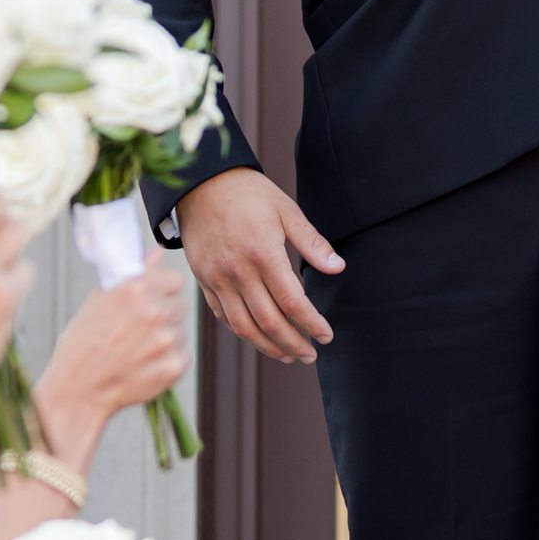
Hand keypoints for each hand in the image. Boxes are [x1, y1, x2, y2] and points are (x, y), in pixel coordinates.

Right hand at [34, 266, 190, 476]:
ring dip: (165, 340)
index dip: (161, 292)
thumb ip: (133, 275)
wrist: (78, 391)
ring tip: (136, 351)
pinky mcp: (173, 366)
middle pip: (179, 306)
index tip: (148, 303)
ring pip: (180, 332)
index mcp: (135, 289)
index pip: (174, 280)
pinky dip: (168, 362)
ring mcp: (166, 340)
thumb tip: (156, 253)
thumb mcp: (98, 301)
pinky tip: (144, 366)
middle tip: (138, 332)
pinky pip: (183, 356)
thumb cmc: (82, 346)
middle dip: (164, 316)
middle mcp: (154, 311)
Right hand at [175, 168, 341, 363]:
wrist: (201, 184)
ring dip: (268, 347)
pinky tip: (259, 337)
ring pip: (243, 326)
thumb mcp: (287, 210)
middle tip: (311, 354)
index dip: (311, 323)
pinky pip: (223, 316)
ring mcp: (217, 279)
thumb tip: (337, 268)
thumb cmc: (248, 193)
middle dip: (293, 343)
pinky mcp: (204, 281)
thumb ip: (312, 243)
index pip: (292, 301)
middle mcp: (238, 271)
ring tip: (288, 355)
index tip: (326, 335)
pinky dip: (243, 332)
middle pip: (269, 322)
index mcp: (263, 253)